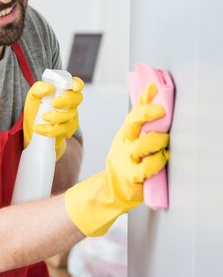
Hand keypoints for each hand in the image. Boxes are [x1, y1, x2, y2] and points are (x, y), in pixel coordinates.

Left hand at [23, 77, 83, 160]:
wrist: (32, 128)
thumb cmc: (35, 108)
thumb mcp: (33, 96)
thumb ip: (38, 89)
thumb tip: (49, 88)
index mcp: (64, 91)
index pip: (76, 84)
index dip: (78, 84)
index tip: (74, 87)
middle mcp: (71, 103)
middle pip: (76, 99)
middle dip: (65, 101)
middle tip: (53, 104)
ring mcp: (72, 117)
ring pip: (70, 117)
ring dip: (55, 117)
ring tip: (42, 117)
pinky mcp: (68, 130)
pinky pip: (63, 131)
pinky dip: (49, 130)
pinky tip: (39, 128)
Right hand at [64, 82, 168, 235]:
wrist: (112, 188)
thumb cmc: (127, 159)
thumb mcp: (130, 136)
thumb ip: (141, 114)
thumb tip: (151, 88)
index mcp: (126, 133)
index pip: (133, 114)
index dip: (144, 101)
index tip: (154, 88)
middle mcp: (125, 144)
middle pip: (132, 125)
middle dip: (147, 114)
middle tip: (163, 111)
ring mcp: (127, 160)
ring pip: (142, 146)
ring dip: (158, 141)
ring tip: (165, 142)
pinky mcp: (133, 177)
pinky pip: (147, 167)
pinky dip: (158, 162)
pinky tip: (162, 159)